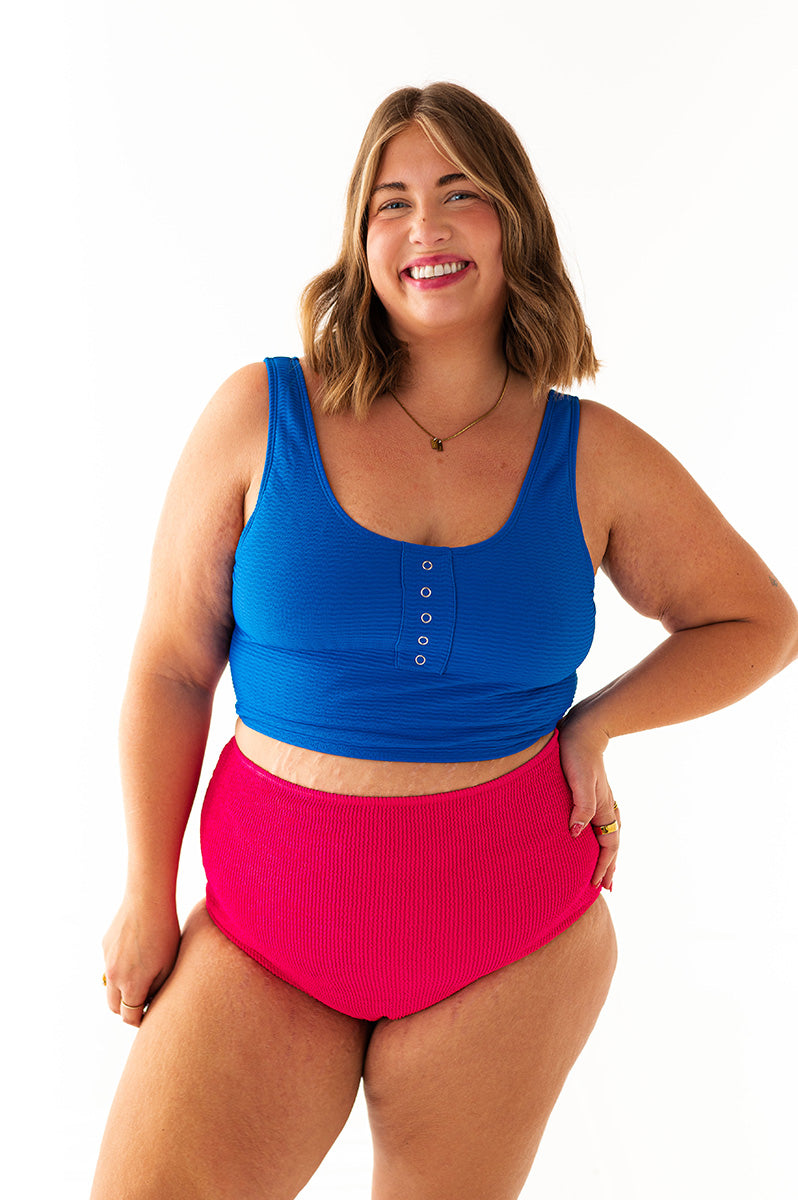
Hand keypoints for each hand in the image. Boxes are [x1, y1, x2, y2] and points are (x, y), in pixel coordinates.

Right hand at [102, 896, 180, 1026]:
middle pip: (114, 1006)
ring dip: (121, 990)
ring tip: (140, 979)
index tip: (147, 1018)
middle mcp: (114, 976)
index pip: (129, 1016)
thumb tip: (149, 1002)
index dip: (139, 1021)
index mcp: (131, 985)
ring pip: (110, 986)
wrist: (147, 900)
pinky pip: (111, 964)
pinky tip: (136, 953)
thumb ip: (157, 989)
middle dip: (126, 1009)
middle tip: (142, 1004)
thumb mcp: (169, 965)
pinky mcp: (105, 945)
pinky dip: (120, 968)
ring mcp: (107, 960)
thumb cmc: (165, 932)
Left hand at [557, 714, 619, 891]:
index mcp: (604, 808)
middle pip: (612, 843)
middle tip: (607, 887)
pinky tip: (591, 836)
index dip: (604, 866)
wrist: (581, 729)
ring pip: (608, 833)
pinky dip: (600, 836)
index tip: (598, 885)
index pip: (608, 845)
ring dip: (607, 853)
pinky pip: (600, 822)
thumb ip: (580, 806)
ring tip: (604, 868)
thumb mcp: (578, 779)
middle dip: (609, 866)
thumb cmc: (575, 754)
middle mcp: (606, 806)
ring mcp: (601, 799)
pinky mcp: (592, 792)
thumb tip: (576, 833)